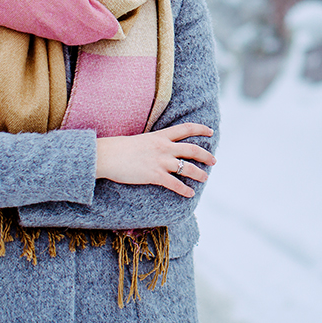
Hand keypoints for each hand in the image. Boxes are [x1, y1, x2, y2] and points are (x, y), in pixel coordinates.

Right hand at [95, 123, 215, 197]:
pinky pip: (175, 184)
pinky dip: (184, 189)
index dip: (200, 129)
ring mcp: (160, 161)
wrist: (107, 155)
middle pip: (192, 149)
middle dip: (205, 155)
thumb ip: (155, 143)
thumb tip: (162, 148)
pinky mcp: (154, 175)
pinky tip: (190, 193)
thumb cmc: (121, 149)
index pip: (186, 128)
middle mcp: (164, 147)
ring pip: (187, 168)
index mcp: (161, 136)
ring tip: (205, 178)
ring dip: (199, 173)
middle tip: (214, 161)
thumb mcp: (142, 140)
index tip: (210, 132)